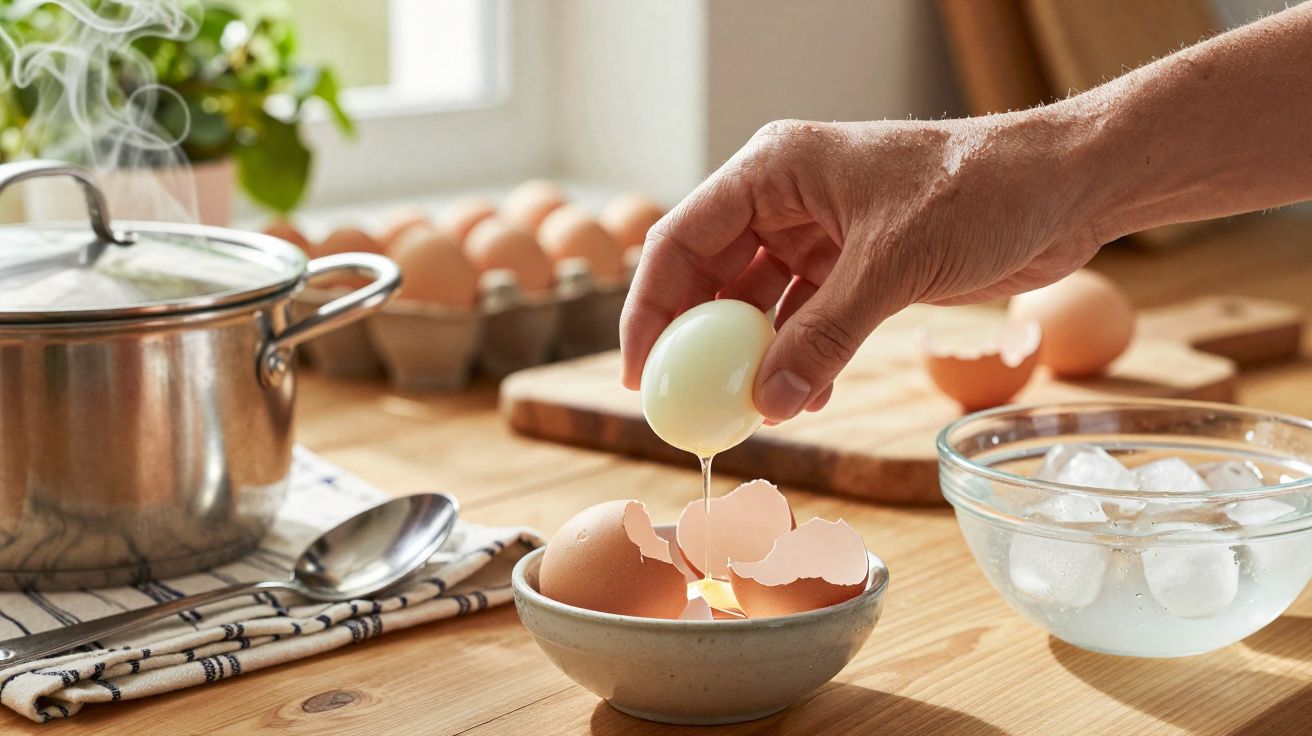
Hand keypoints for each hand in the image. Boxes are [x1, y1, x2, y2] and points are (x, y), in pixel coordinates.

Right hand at [619, 114, 1103, 421]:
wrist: (1064, 187)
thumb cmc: (979, 190)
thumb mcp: (891, 264)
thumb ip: (824, 336)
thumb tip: (768, 403)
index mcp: (773, 170)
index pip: (682, 239)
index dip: (651, 308)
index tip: (639, 372)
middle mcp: (786, 199)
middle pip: (711, 275)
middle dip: (698, 342)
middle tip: (689, 405)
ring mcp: (819, 234)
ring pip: (758, 305)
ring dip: (753, 359)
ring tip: (749, 411)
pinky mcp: (855, 267)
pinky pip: (805, 321)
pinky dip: (801, 359)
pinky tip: (806, 397)